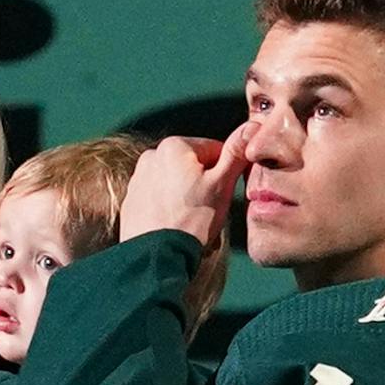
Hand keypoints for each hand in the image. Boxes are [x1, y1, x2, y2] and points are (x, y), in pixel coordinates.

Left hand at [119, 126, 253, 247]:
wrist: (157, 257)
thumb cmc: (191, 221)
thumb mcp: (221, 185)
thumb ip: (236, 153)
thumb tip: (252, 127)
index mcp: (174, 146)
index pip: (214, 149)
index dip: (226, 171)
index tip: (224, 192)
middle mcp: (151, 156)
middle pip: (192, 165)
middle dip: (204, 184)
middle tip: (208, 210)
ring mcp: (138, 179)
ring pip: (175, 182)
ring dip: (187, 196)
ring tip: (192, 221)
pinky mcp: (132, 202)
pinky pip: (159, 199)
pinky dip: (169, 208)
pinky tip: (175, 225)